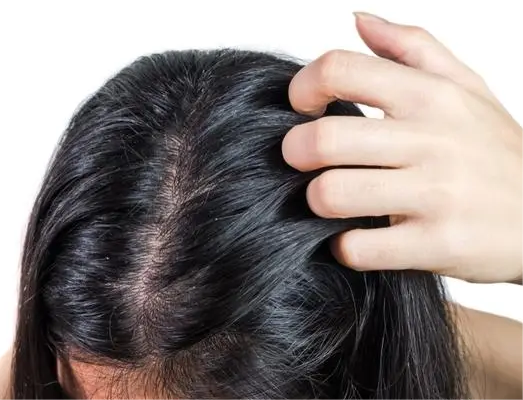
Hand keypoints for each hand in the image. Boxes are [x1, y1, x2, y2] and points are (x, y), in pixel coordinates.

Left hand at [282, 12, 522, 283]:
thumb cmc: (496, 153)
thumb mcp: (467, 88)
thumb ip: (411, 48)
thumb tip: (358, 21)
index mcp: (431, 96)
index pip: (339, 69)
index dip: (302, 88)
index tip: (302, 108)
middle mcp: (433, 139)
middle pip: (323, 138)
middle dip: (295, 152)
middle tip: (303, 161)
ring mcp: (437, 194)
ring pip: (331, 194)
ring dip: (317, 201)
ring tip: (332, 201)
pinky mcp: (438, 244)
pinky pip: (358, 247)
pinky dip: (344, 247)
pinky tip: (356, 238)